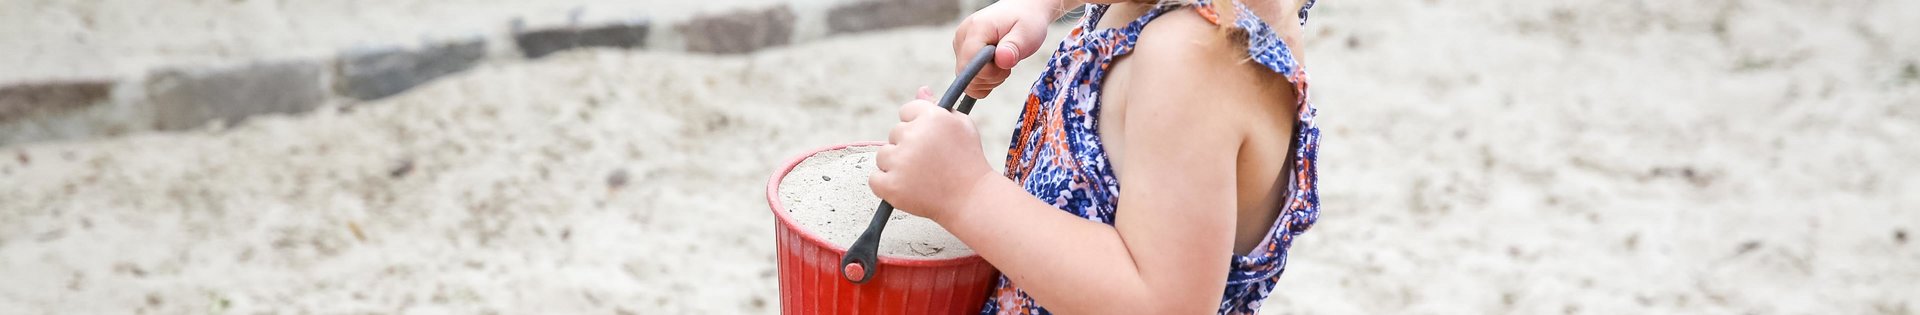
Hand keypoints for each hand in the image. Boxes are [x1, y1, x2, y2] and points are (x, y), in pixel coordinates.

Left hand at [871, 87, 995, 222]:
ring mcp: (900, 161)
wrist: (971, 199)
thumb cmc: (969, 161)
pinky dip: (886, 185)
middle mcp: (914, 136)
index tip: (929, 141)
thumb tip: (921, 90)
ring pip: (883, 155)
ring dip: (896, 164)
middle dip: (907, 146)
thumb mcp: (962, 126)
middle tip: (929, 162)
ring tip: (921, 176)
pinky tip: (908, 187)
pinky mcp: (890, 185)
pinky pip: (875, 179)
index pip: (906, 111)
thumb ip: (938, 107)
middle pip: (894, 133)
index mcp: (932, 117)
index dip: (917, 126)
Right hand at [953, 0, 1058, 97]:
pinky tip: (995, 66)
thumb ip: (1013, 47)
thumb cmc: (1026, 20)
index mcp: (976, 28)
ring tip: (1003, 61)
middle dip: (990, 77)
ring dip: (989, 78)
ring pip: (968, 79)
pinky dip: (984, 79)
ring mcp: (960, 45)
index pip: (969, 64)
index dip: (989, 72)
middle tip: (1008, 62)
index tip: (1007, 64)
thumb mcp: (1027, 33)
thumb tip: (1002, 59)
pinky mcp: (962, 52)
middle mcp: (962, 37)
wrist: (1023, 11)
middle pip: (966, 74)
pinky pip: (969, 78)